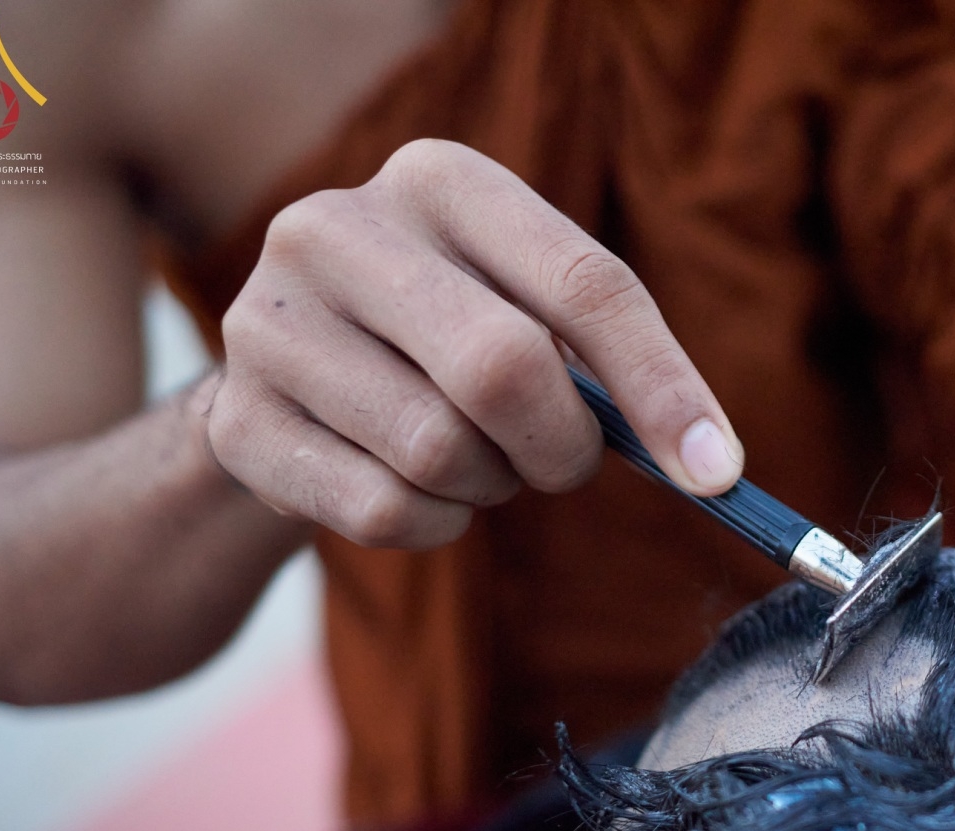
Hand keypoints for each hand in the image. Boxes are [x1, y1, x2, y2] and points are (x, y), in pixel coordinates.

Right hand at [211, 140, 743, 547]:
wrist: (291, 384)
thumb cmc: (450, 345)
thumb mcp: (528, 312)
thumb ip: (614, 368)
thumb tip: (711, 466)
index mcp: (437, 180)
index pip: (584, 283)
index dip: (662, 386)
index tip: (718, 473)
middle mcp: (335, 228)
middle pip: (503, 368)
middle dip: (561, 446)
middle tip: (562, 463)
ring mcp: (268, 322)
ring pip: (439, 451)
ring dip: (488, 487)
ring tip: (473, 459)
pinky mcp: (236, 421)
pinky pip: (383, 510)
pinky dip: (432, 526)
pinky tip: (417, 490)